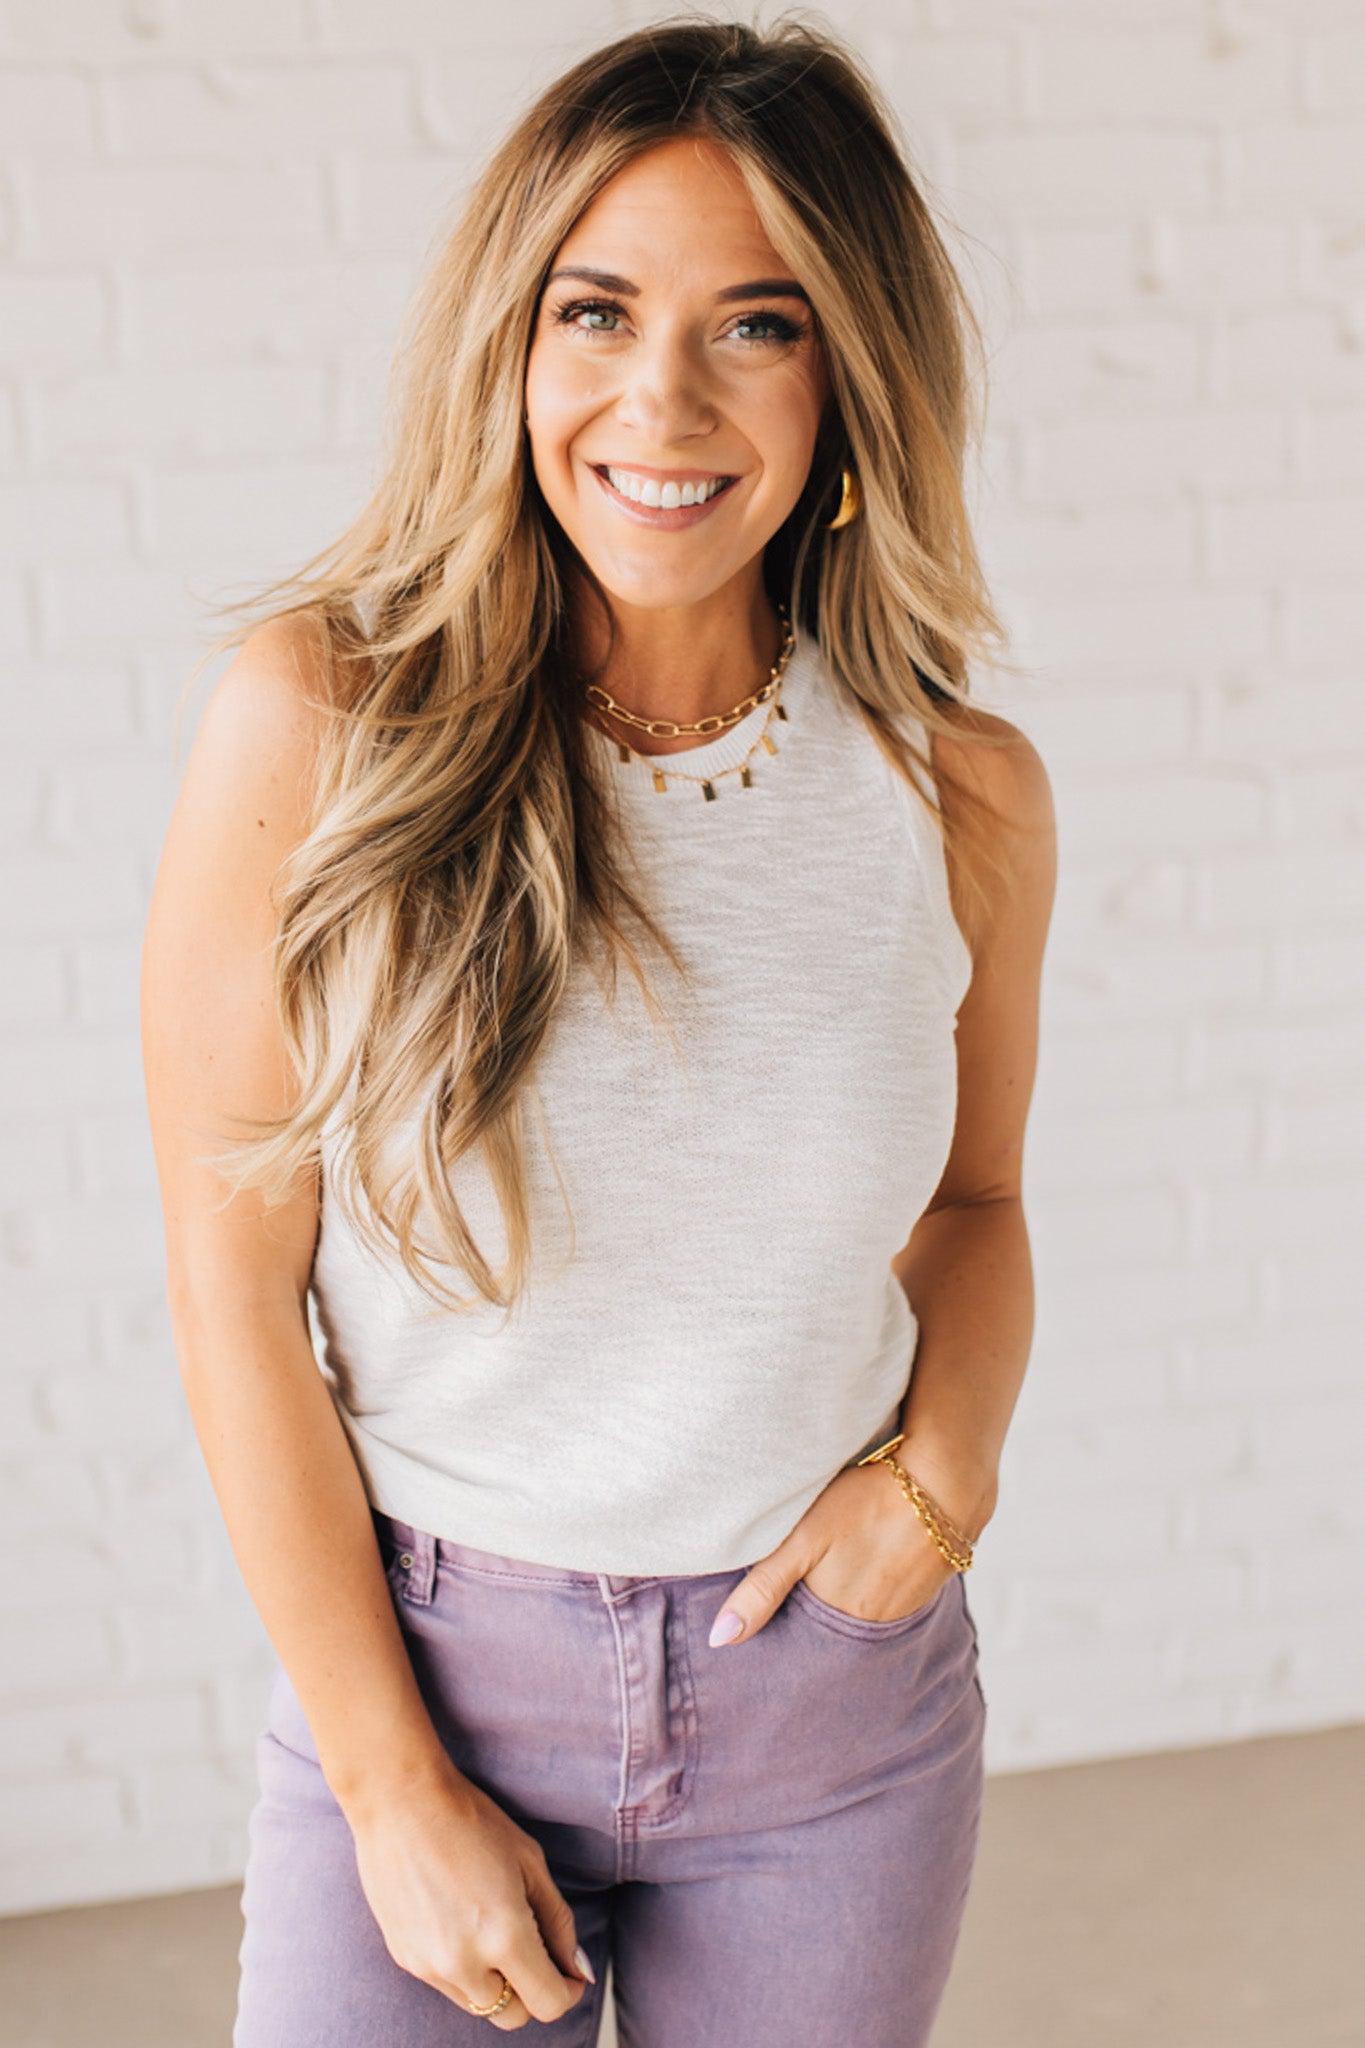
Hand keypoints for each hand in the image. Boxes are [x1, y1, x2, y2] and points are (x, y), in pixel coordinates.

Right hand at [344, 1755, 595, 2028]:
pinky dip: (463, 1967)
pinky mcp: (405, 1959)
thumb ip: (558, 1921)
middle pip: (513, 2016)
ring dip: (496, 1982)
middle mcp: (465, 1963)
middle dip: (531, 1991)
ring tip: (492, 1927)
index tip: (570, 1972)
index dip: (568, 1991)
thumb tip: (578, 1968)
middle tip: (534, 1950)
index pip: (548, 2004)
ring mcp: (430, 1966)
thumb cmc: (472, 1820)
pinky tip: (460, 1920)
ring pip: (478, 2003)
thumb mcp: (530, 1862)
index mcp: (505, 1937)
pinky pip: (447, 1983)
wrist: (400, 1801)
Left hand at [707, 1450, 978, 1646]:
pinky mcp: (923, 1588)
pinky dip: (874, 1584)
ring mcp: (901, 1608)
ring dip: (846, 1596)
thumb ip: (762, 1587)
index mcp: (835, 1613)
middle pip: (829, 1624)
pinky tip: (870, 1557)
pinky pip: (888, 1598)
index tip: (768, 1611)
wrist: (943, 1482)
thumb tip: (719, 1640)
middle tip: (805, 1576)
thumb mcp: (802, 1539)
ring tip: (839, 1564)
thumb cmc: (866, 1501)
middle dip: (811, 1611)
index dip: (781, 1620)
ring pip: (859, 1610)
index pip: (798, 1633)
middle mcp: (870, 1622)